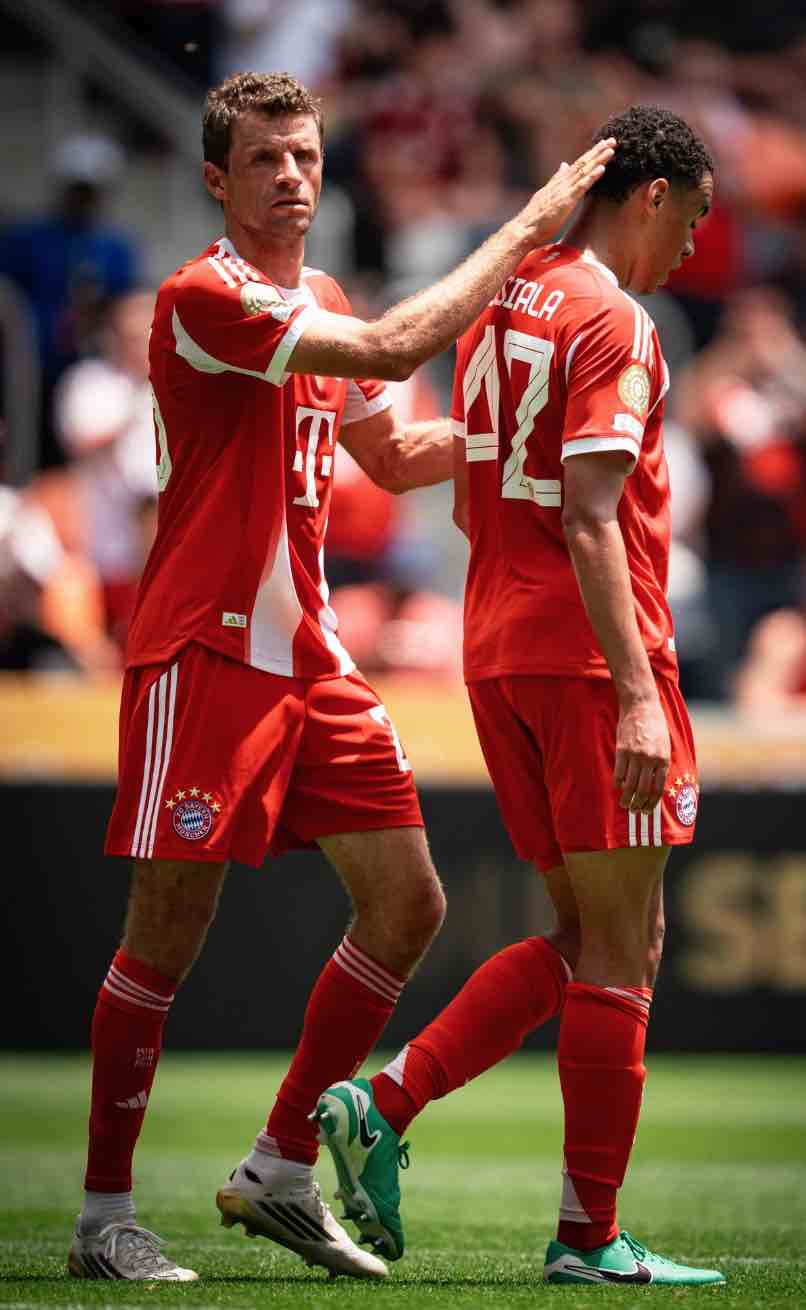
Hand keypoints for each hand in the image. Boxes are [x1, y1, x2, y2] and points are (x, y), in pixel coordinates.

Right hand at [517, 138, 615, 245]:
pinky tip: (602, 168)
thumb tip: (564, 165)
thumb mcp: (547, 196)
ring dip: (598, 159)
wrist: (523, 230)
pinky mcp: (565, 201)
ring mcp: (563, 191)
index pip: (576, 166)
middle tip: (612, 139)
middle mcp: (561, 183)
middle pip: (581, 163)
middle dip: (597, 151)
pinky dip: (591, 176)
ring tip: (611, 148)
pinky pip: (581, 186)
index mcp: (557, 184)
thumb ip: (556, 180)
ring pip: (583, 171)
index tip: (602, 146)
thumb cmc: (535, 220)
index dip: (589, 155)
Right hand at [613, 694, 669, 814]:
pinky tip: (617, 787)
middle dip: (639, 804)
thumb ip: (661, 763)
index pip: (658, 789)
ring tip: (624, 804)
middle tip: (634, 811)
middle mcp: (650, 760)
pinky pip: (619, 773)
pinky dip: (618, 783)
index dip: (651, 803)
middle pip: (644, 790)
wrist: (641, 705)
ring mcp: (635, 755)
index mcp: (663, 759)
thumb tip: (656, 783)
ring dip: (626, 798)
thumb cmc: (655, 724)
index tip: (646, 810)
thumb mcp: (665, 744)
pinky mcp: (622, 750)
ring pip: (630, 785)